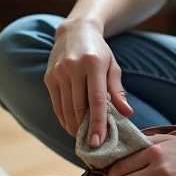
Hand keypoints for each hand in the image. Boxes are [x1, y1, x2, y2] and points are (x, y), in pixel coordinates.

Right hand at [45, 19, 133, 145]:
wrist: (75, 30)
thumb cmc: (99, 51)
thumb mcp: (112, 66)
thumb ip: (118, 91)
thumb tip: (127, 113)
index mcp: (94, 64)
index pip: (96, 100)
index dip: (97, 123)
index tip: (99, 141)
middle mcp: (74, 67)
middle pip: (79, 107)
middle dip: (85, 129)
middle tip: (92, 145)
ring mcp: (58, 72)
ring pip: (66, 108)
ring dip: (74, 126)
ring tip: (83, 138)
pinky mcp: (48, 77)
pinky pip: (56, 104)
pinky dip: (64, 118)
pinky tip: (71, 127)